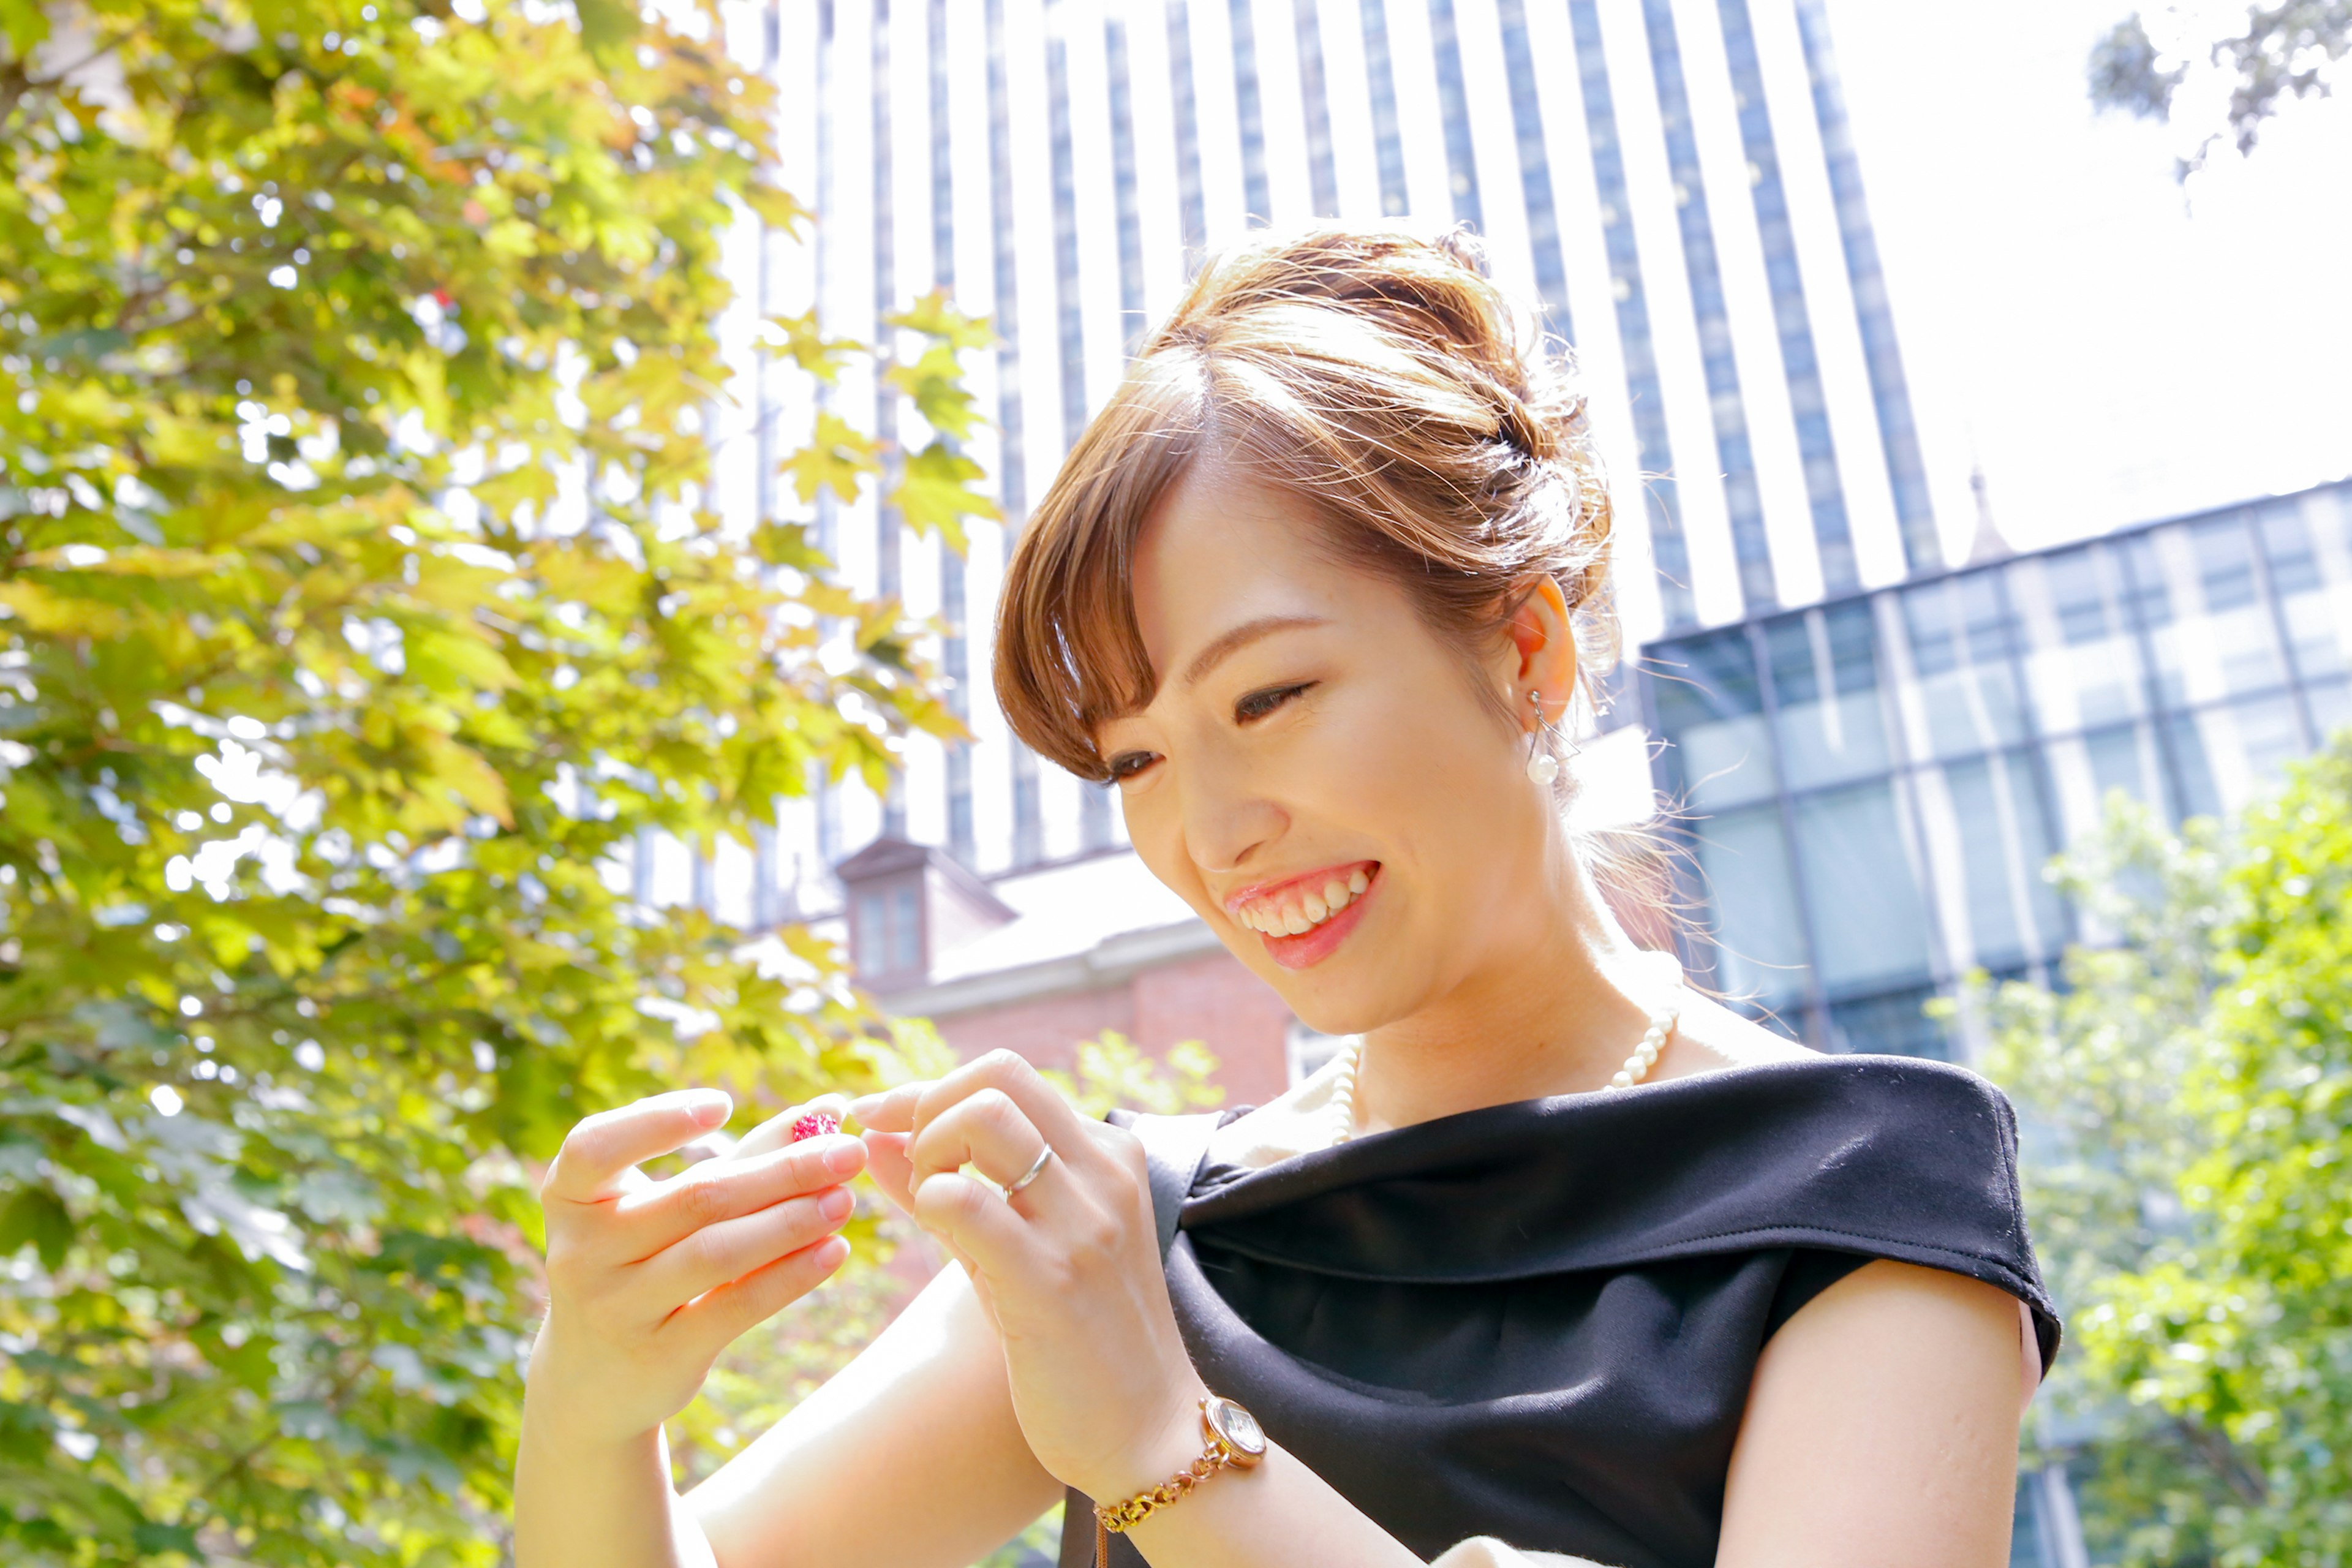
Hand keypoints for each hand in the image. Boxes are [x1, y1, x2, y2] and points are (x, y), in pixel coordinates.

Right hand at [526, 1088, 868, 1445]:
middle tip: (848, 1150)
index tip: (723, 1104)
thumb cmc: (645, 1259)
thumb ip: (747, 1154)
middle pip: (694, 1199)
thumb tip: (830, 1105)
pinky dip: (790, 1276)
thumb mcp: (673, 1205)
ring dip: (791, 1222)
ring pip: (717, 1254)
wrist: (594, 1376)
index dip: (655, 1120)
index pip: (594, 1147)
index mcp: (572, 1198)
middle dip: (782, 1170)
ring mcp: (617, 1309)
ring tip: (846, 1198)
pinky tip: (835, 1250)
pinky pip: (734, 1308)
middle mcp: (582, 1253)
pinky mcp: (659, 1356)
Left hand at [850, 1052, 1210, 1502]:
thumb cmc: (1080, 1343)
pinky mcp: (1051, 1280)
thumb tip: (878, 1136)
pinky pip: (966, 1202)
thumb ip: (953, 1189)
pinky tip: (935, 1233)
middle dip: (926, 1105)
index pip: (1006, 1077)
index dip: (929, 1090)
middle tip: (904, 1163)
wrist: (1149, 1434)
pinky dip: (929, 1202)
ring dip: (930, 1148)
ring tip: (928, 1203)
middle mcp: (1102, 1176)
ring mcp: (1083, 1224)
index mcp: (1106, 1158)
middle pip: (996, 1075)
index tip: (879, 1120)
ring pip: (984, 1117)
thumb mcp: (1016, 1250)